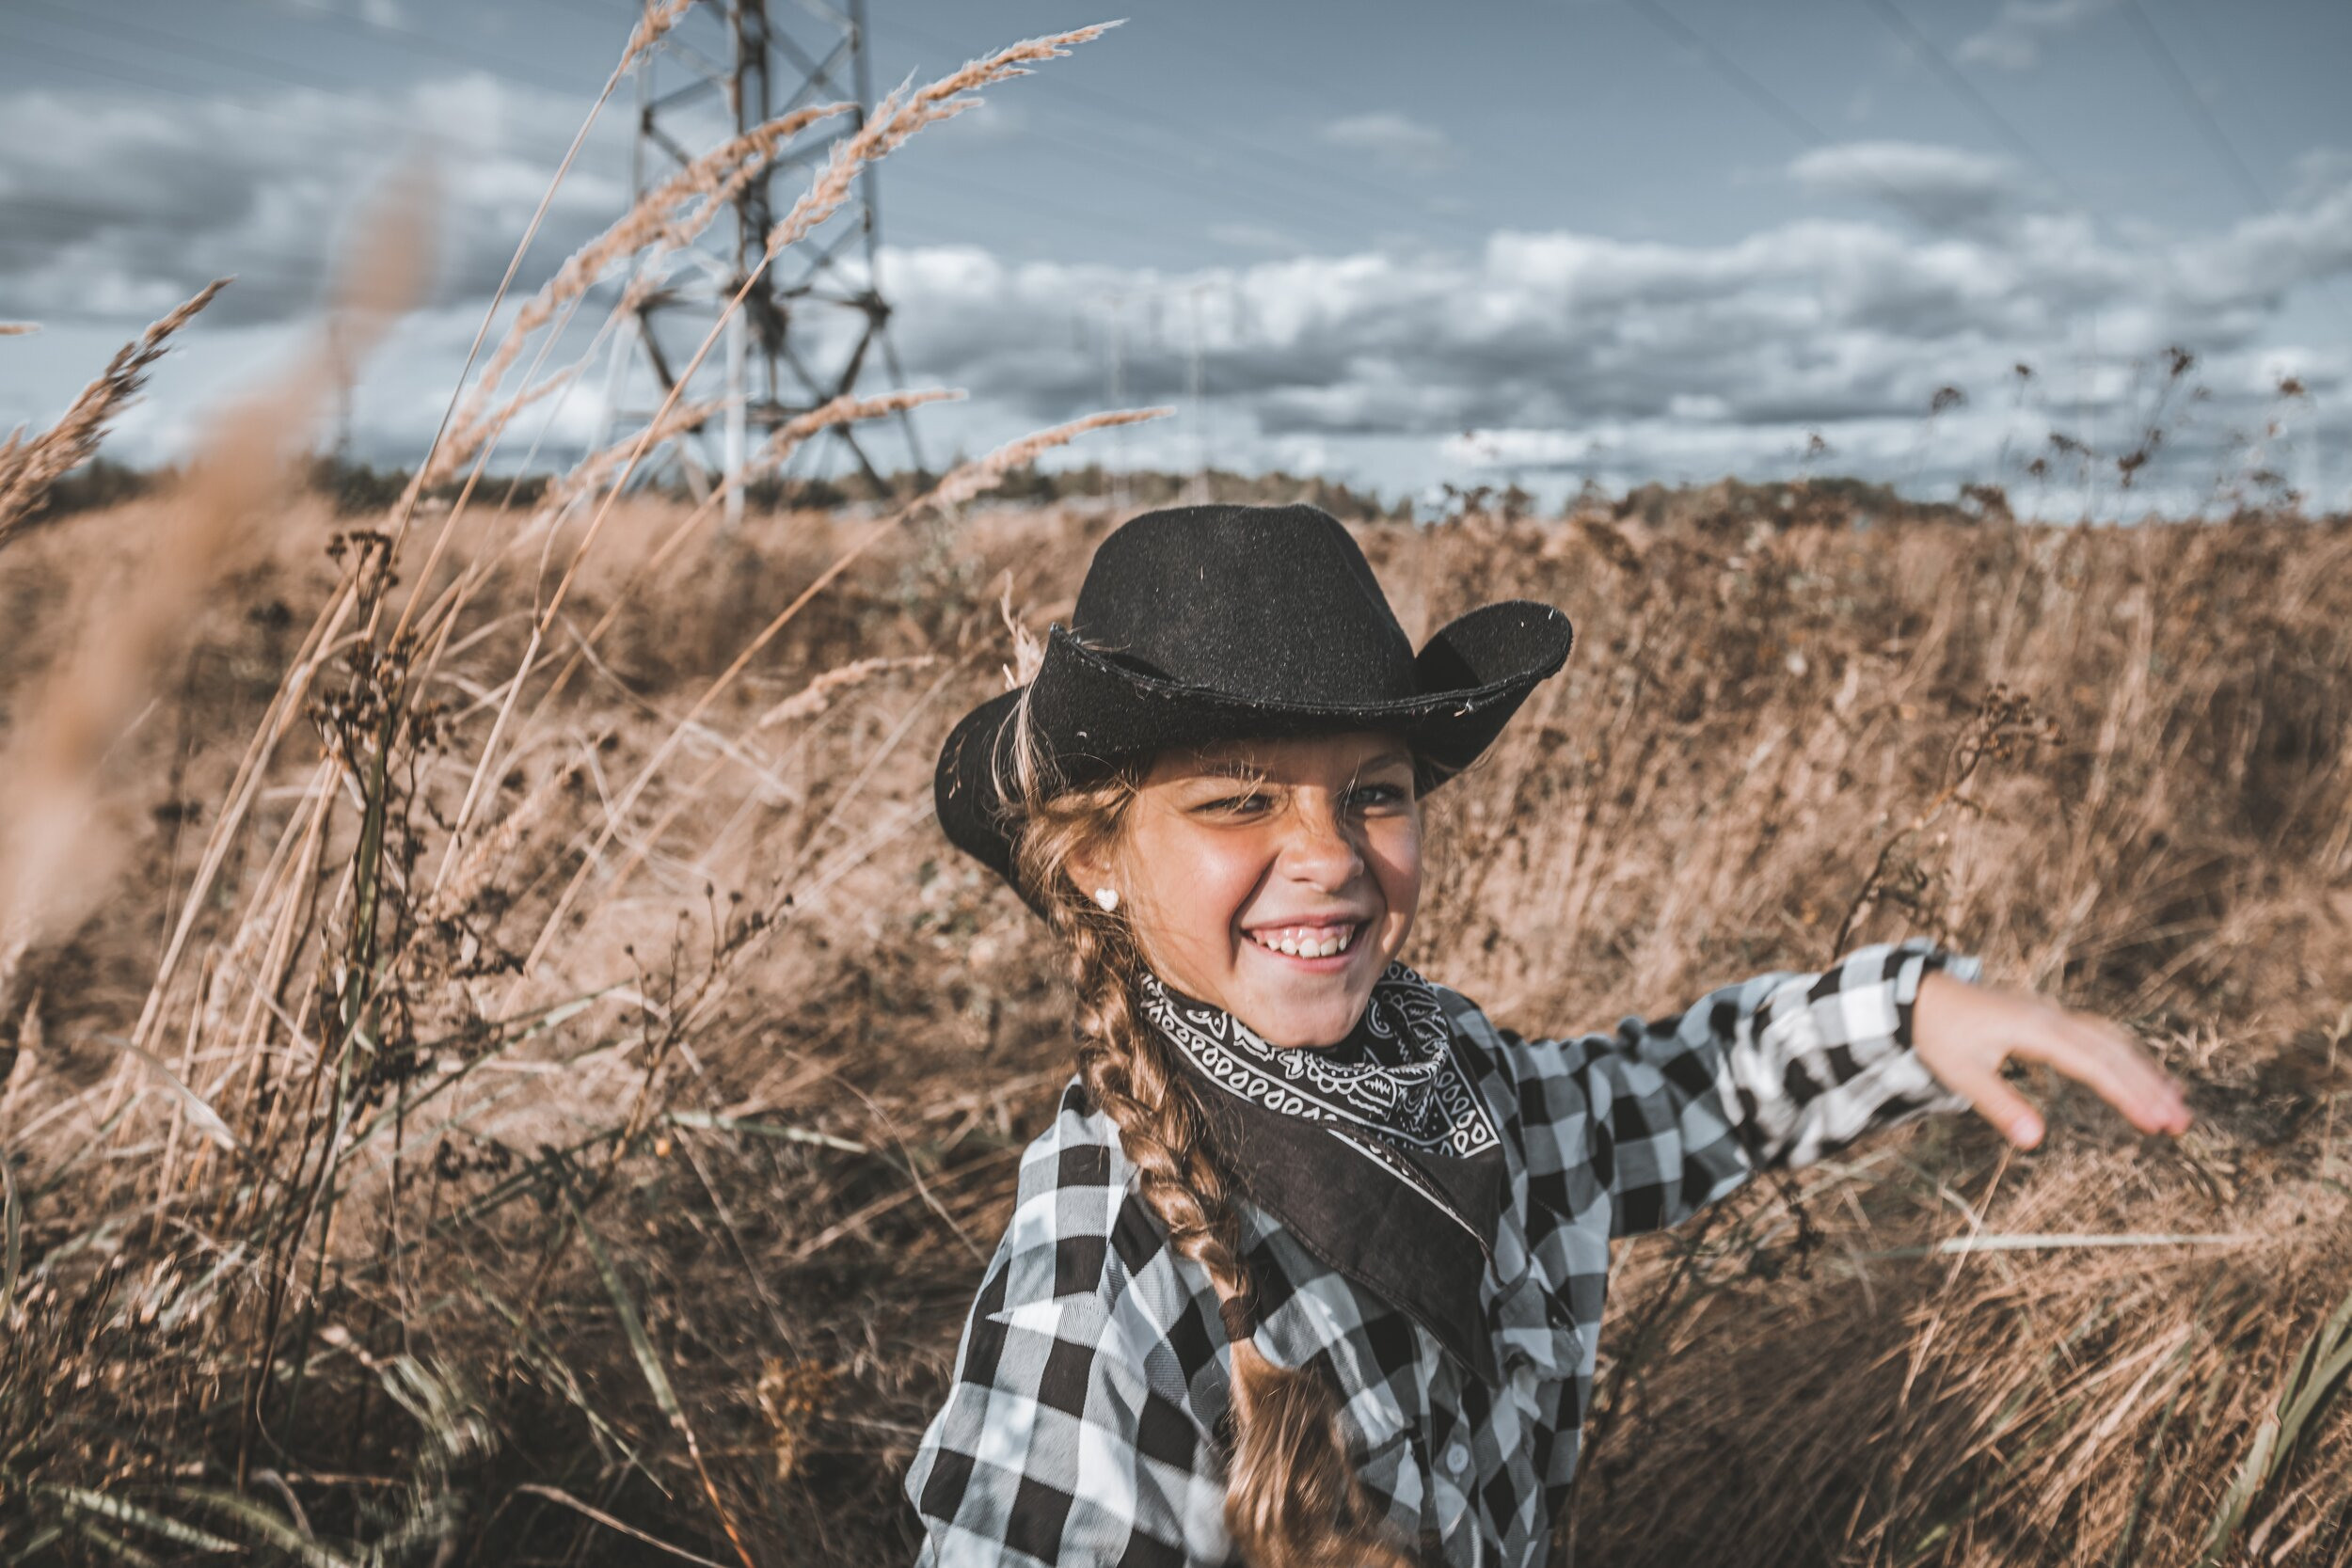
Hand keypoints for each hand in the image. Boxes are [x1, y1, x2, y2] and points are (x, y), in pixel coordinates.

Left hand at [1912, 971, 2192, 1148]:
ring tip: (2177, 1106)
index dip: (2127, 1094)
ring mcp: (2057, 1015)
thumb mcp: (1961, 1074)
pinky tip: (2147, 1077)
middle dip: (2150, 1087)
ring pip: (2114, 1041)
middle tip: (2182, 1124)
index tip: (2155, 1123)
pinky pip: (2102, 1036)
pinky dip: (2129, 1057)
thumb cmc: (1940, 1035)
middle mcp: (2055, 1017)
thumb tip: (2033, 1142)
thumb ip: (1998, 1105)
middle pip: (2115, 1052)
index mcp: (2037, 1029)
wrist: (1923, 997)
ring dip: (2146, 1072)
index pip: (2095, 1065)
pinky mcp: (2054, 1019)